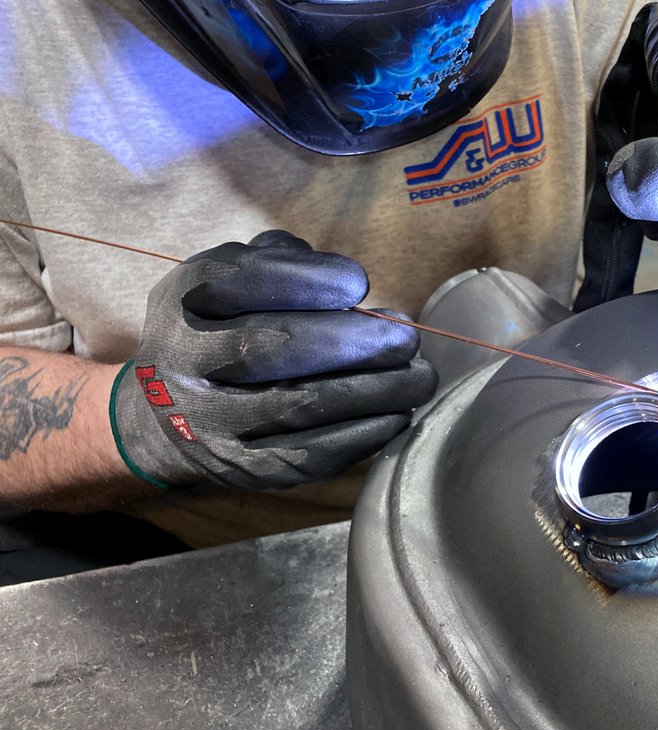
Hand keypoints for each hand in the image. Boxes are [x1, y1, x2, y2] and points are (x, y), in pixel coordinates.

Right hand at [111, 230, 436, 489]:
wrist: (168, 413)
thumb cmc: (226, 327)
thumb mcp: (235, 279)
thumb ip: (284, 261)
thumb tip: (348, 282)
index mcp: (185, 300)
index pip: (242, 279)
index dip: (307, 279)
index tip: (359, 283)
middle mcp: (185, 361)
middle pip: (270, 347)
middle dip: (351, 341)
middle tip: (406, 337)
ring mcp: (210, 422)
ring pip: (298, 405)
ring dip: (373, 391)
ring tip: (418, 376)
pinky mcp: (244, 469)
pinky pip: (310, 453)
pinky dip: (363, 433)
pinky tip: (396, 414)